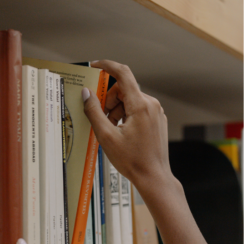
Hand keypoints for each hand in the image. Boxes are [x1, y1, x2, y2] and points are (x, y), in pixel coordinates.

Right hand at [81, 60, 172, 193]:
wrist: (154, 177)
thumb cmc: (132, 160)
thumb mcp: (106, 136)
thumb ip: (94, 111)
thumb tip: (86, 93)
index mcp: (140, 105)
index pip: (123, 73)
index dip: (107, 66)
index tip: (95, 66)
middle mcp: (151, 104)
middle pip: (124, 90)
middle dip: (109, 100)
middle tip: (101, 118)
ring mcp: (156, 112)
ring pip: (131, 100)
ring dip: (117, 110)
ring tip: (111, 130)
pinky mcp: (157, 120)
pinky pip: (139, 109)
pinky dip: (126, 115)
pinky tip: (121, 132)